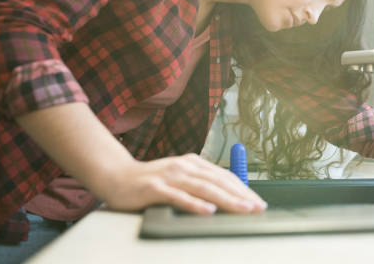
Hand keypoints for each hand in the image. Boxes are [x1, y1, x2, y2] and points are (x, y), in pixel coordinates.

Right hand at [101, 153, 266, 214]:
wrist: (116, 176)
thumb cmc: (151, 181)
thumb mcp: (179, 177)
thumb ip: (200, 183)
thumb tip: (227, 196)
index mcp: (193, 163)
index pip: (224, 176)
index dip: (243, 189)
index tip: (258, 202)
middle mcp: (184, 166)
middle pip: (218, 181)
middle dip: (241, 195)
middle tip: (257, 208)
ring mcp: (170, 176)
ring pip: (204, 188)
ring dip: (226, 199)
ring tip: (242, 209)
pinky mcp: (155, 188)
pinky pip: (179, 197)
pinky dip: (195, 204)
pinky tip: (209, 211)